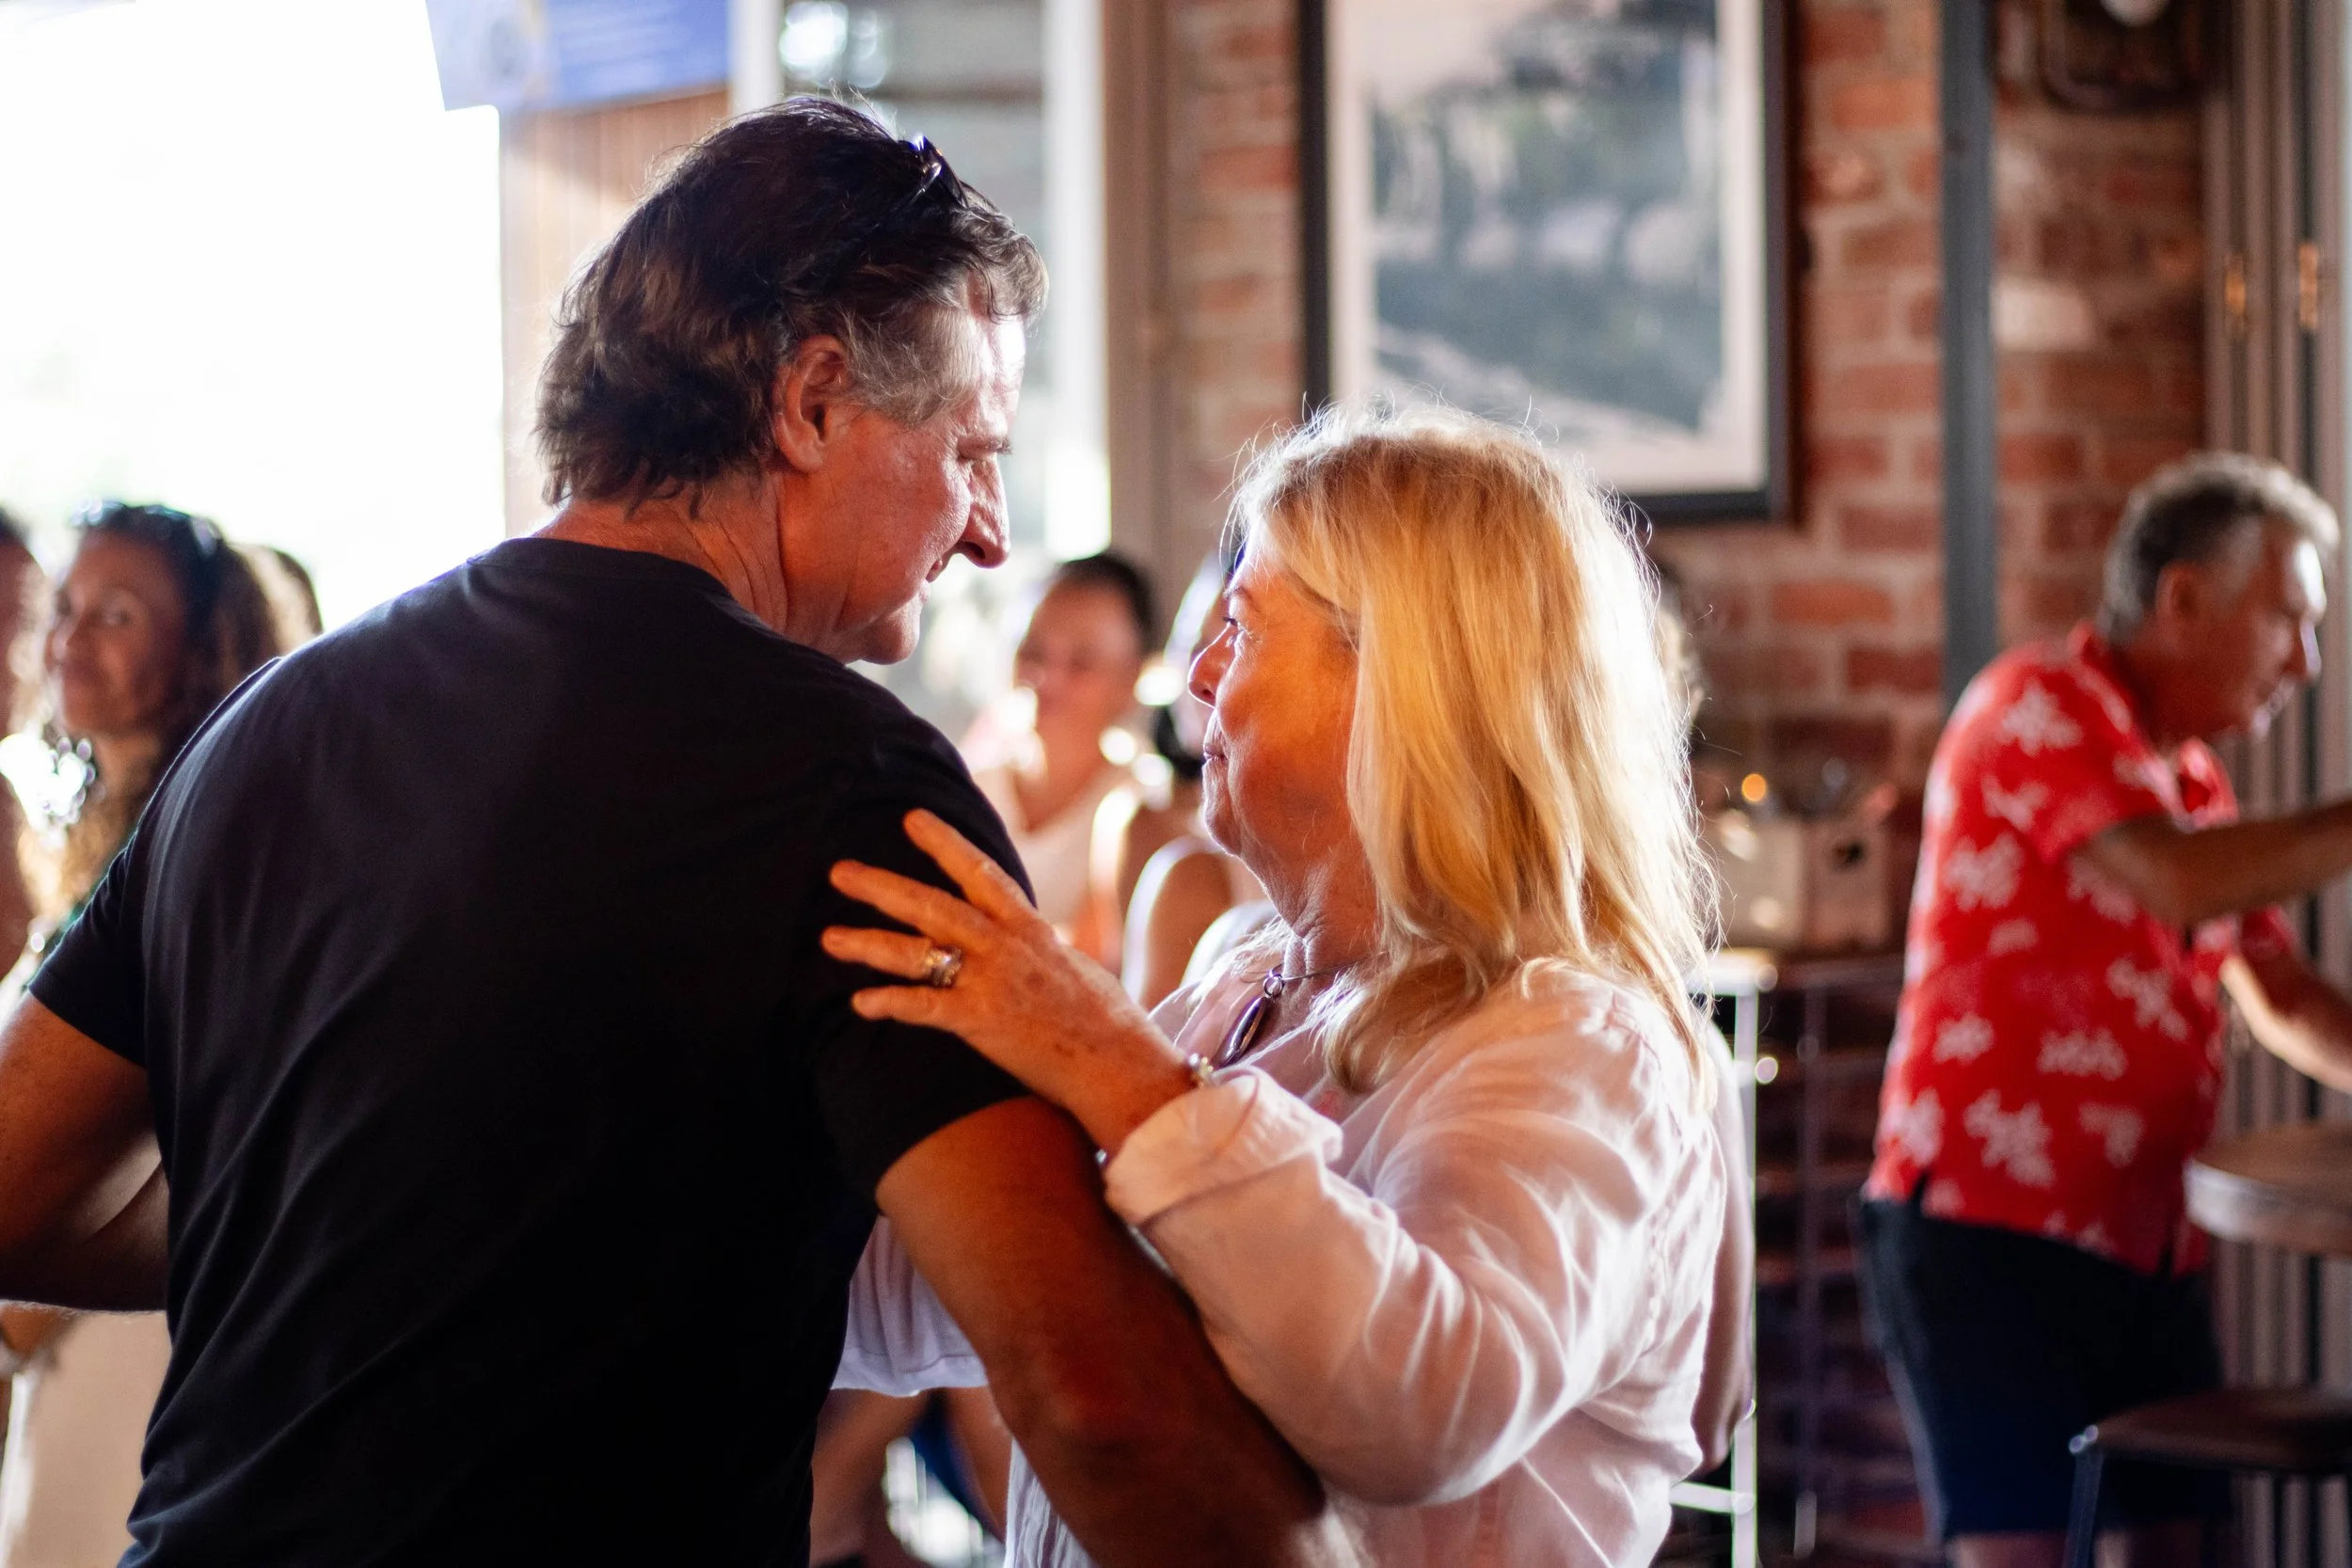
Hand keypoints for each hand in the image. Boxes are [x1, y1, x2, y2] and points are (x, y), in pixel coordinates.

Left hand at [824, 810, 1196, 1153]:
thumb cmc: (1107, 1024)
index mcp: (1029, 930)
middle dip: (883, 886)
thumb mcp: (1075, 969)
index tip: (912, 818)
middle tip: (839, 870)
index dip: (945, 843)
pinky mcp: (983, 1023)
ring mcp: (992, 982)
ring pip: (919, 952)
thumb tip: (1039, 940)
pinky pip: (925, 1008)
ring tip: (829, 938)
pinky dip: (891, 1004)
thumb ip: (1044, 951)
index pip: (981, 873)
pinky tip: (859, 1003)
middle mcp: (1006, 947)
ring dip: (869, 943)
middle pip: (933, 905)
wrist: (1119, 1063)